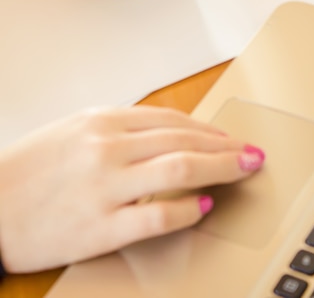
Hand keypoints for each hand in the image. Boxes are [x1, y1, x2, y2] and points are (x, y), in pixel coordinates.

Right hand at [0, 106, 264, 272]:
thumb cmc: (29, 169)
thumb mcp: (74, 131)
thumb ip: (120, 129)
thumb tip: (167, 134)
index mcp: (102, 121)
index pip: (172, 119)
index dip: (209, 127)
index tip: (231, 136)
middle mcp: (108, 146)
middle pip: (184, 139)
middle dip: (226, 146)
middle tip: (253, 152)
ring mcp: (106, 185)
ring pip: (179, 168)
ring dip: (220, 168)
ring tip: (245, 170)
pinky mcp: (101, 225)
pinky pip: (157, 215)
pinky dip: (187, 209)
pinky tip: (205, 207)